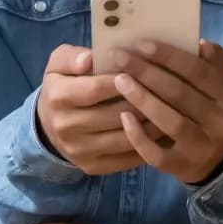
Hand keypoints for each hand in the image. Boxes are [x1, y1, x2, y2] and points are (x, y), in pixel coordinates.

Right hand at [36, 44, 169, 174]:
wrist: (50, 124)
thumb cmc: (64, 84)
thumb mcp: (59, 63)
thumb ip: (72, 56)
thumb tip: (89, 59)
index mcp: (58, 97)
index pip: (95, 89)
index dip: (122, 79)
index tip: (144, 68)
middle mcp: (66, 127)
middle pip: (114, 115)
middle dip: (144, 101)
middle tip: (169, 89)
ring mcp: (80, 151)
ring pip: (125, 138)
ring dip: (152, 124)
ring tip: (172, 109)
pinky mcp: (93, 167)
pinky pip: (126, 158)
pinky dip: (148, 145)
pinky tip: (164, 130)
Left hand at [112, 39, 222, 185]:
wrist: (221, 160)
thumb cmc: (212, 110)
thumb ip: (215, 62)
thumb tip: (201, 44)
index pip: (197, 70)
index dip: (168, 56)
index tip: (140, 43)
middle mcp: (220, 122)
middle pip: (180, 93)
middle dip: (147, 72)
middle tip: (120, 57)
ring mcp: (202, 147)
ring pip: (170, 121)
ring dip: (143, 99)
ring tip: (119, 81)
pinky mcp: (184, 167)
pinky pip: (158, 154)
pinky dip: (139, 136)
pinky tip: (124, 118)